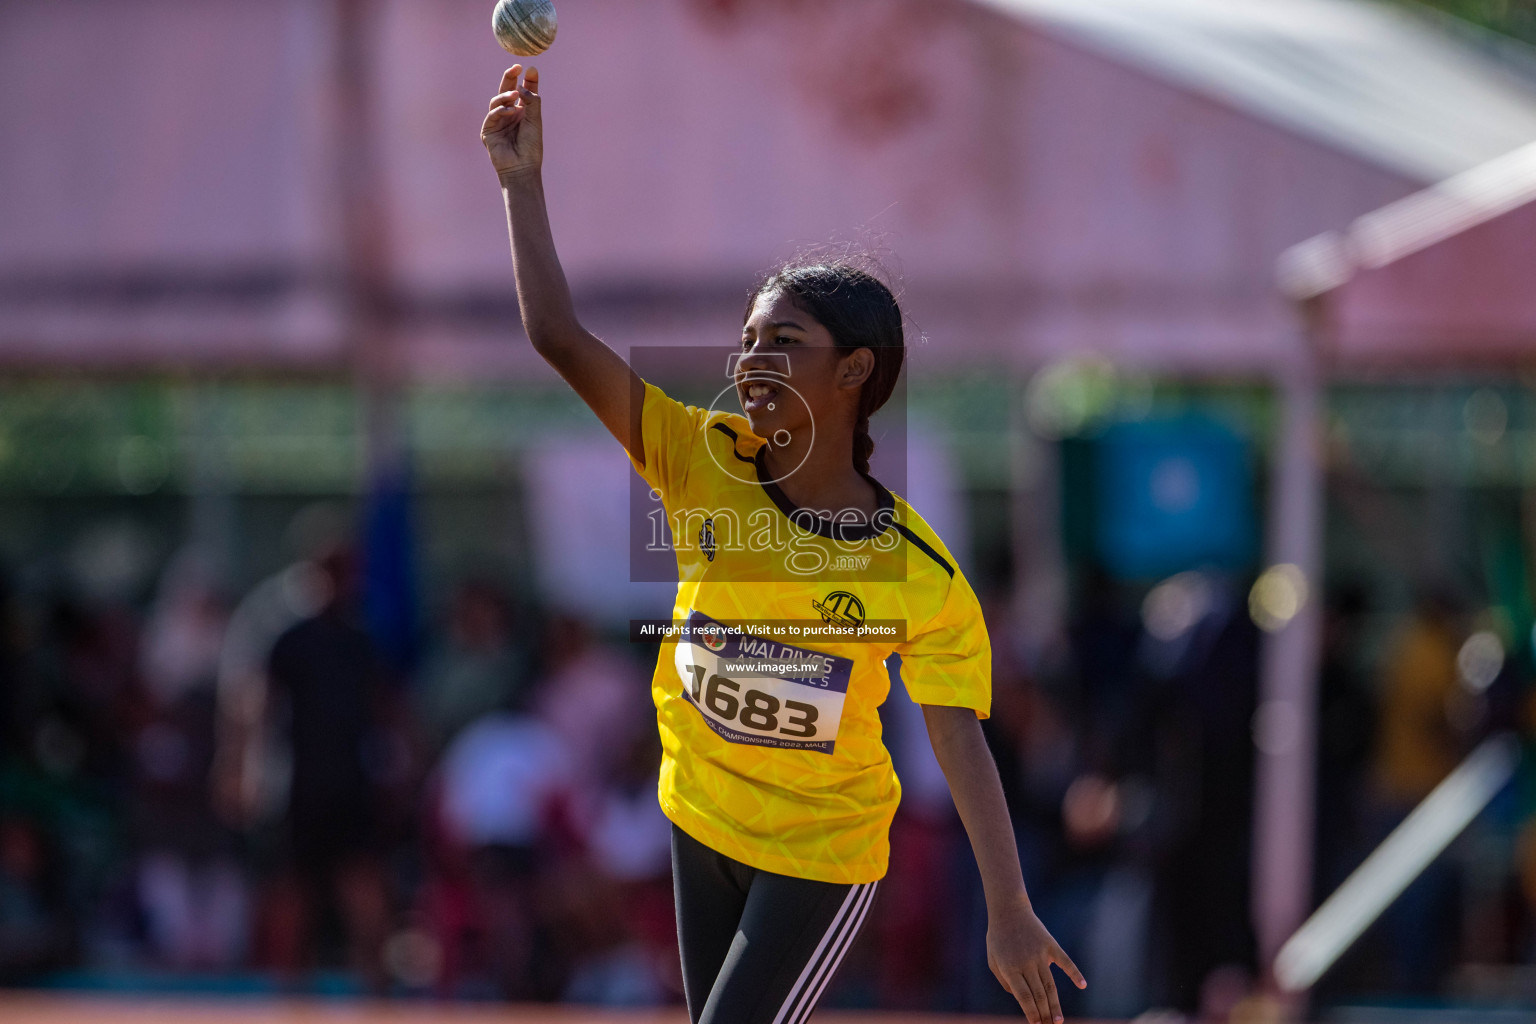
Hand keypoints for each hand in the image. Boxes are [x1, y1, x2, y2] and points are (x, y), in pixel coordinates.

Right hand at [481, 64, 542, 179]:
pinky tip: (510, 111)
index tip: (531, 69)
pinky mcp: (488, 130)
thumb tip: (523, 84)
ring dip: (506, 95)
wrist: (522, 167)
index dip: (526, 80)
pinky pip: (492, 115)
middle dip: (510, 78)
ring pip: (497, 101)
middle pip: (506, 91)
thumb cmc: (531, 147)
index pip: (523, 92)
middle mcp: (508, 114)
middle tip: (515, 67)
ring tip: (515, 94)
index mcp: (521, 112)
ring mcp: (497, 121)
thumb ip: (532, 101)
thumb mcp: (535, 120)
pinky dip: (501, 111)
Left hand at [987, 898, 1086, 1022]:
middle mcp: (1026, 963)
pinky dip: (1075, 973)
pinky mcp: (1050, 945)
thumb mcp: (993, 960)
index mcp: (1010, 968)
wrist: (1008, 910)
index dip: (1031, 1012)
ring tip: (1059, 1020)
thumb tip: (1020, 998)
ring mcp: (1040, 954)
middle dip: (1044, 1013)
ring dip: (1055, 1004)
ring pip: (1050, 984)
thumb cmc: (998, 937)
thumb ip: (1004, 980)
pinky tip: (1082, 985)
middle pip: (1038, 994)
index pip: (1023, 996)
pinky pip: (1065, 962)